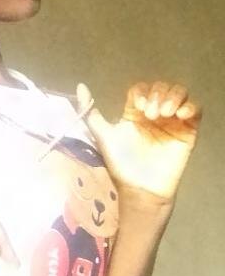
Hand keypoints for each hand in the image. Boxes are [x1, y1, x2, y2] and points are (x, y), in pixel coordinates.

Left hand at [77, 81, 201, 201]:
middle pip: (161, 88)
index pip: (141, 89)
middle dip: (157, 95)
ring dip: (173, 97)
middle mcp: (154, 113)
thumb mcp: (102, 134)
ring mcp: (172, 121)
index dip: (141, 93)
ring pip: (179, 93)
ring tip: (165, 114)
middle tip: (151, 114)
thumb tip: (80, 86)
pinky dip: (191, 107)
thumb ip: (90, 111)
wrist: (140, 189)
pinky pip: (196, 110)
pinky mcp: (188, 131)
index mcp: (135, 111)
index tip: (138, 108)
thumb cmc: (121, 163)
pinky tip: (180, 115)